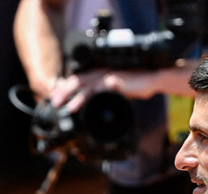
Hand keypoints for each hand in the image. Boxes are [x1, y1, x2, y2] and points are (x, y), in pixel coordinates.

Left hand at [50, 65, 193, 109]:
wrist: (153, 79)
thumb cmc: (136, 84)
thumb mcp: (115, 90)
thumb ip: (103, 95)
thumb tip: (93, 105)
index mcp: (99, 73)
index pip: (78, 79)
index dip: (65, 88)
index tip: (55, 97)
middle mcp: (100, 72)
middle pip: (77, 81)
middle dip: (63, 92)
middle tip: (53, 103)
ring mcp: (107, 76)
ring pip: (84, 85)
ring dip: (72, 97)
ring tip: (64, 107)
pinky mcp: (114, 81)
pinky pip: (97, 90)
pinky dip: (86, 98)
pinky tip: (78, 106)